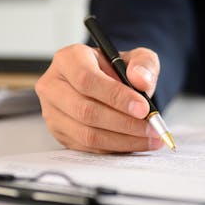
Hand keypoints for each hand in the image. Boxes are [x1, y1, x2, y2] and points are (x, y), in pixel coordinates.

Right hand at [35, 44, 164, 152]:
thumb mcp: (136, 58)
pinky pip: (89, 147)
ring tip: (150, 137)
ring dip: (123, 140)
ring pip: (87, 134)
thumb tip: (141, 80)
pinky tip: (136, 142)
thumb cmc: (118, 69)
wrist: (108, 83)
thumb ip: (143, 64)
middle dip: (124, 123)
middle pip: (86, 111)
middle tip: (152, 127)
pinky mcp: (60, 133)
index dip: (116, 96)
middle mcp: (54, 85)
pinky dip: (116, 147)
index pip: (87, 79)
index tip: (143, 108)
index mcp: (68, 59)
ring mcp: (53, 112)